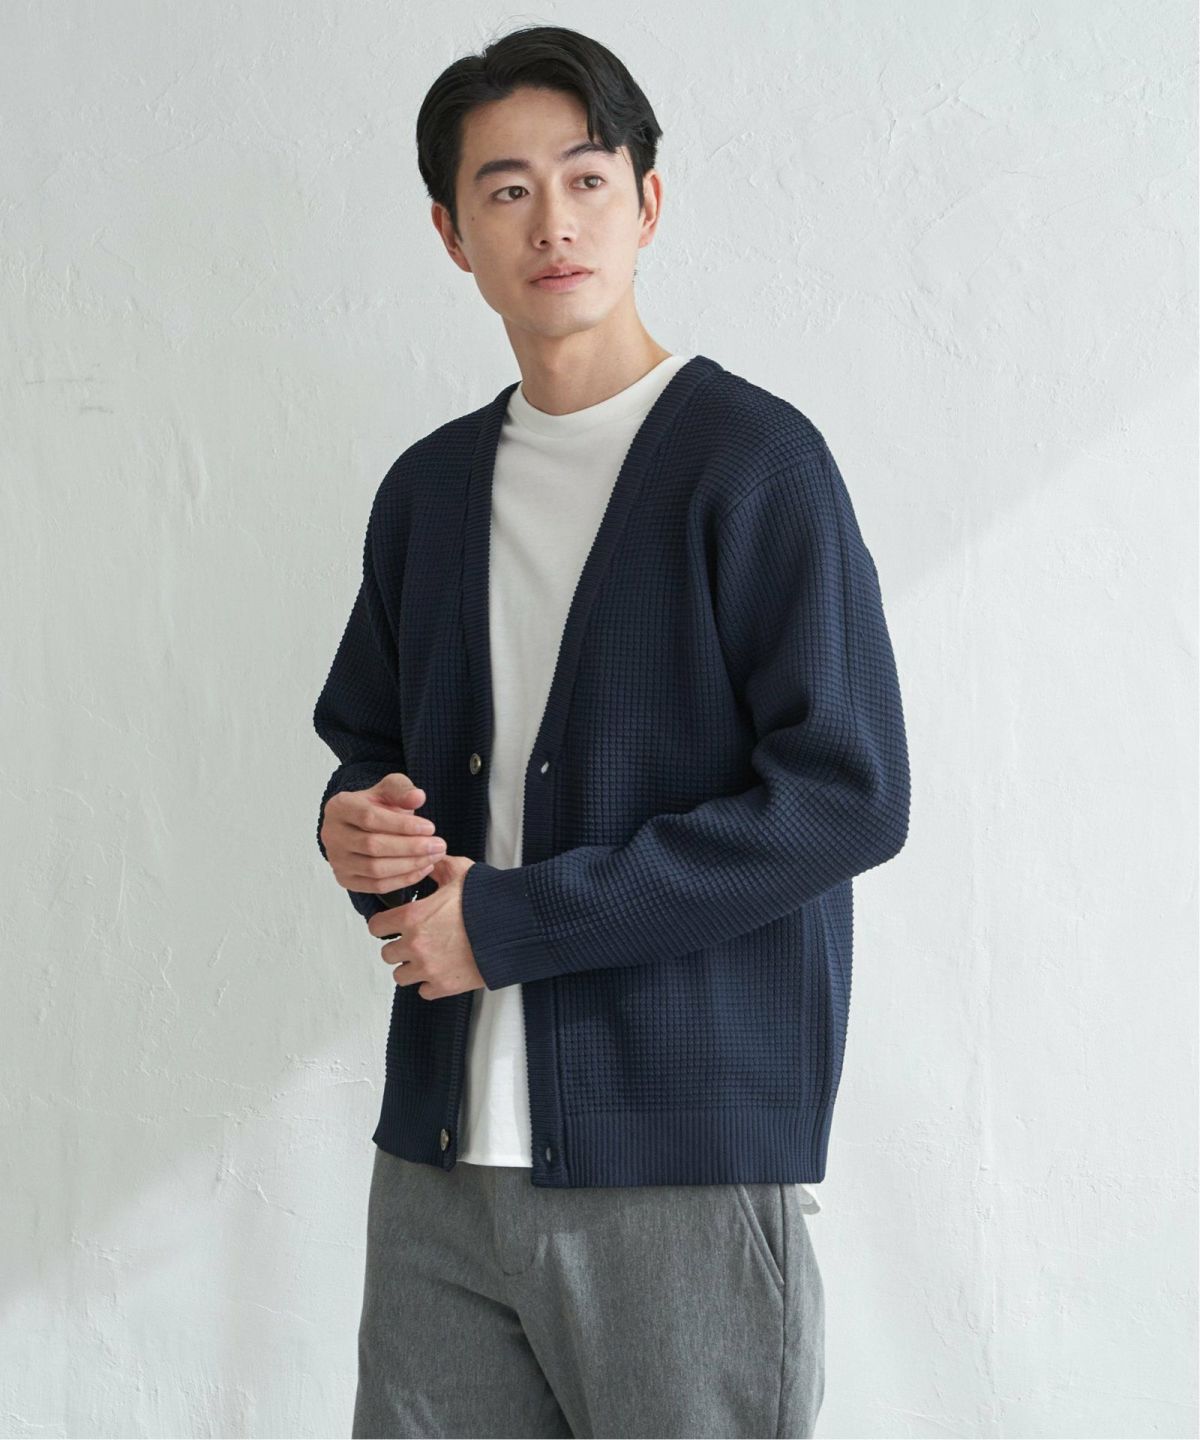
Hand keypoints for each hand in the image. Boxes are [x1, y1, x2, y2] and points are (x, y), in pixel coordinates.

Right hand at [322, 772, 445, 894]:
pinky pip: (376, 886)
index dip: (402, 825)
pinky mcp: (345, 879)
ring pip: (375, 869)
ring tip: (435, 856)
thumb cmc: (378, 804)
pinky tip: (424, 868)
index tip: (430, 827)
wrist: (363, 825)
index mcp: (339, 807)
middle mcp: (331, 835)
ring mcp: (336, 860)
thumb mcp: (390, 788)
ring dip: (410, 865)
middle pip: (373, 846)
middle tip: (439, 845)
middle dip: (411, 847)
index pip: (370, 818)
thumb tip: (418, 797)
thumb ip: (403, 790)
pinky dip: (403, 880)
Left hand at [367, 853, 483, 1000]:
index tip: (392, 924)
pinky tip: (442, 970)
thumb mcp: (461, 872)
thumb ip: (438, 866)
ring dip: (411, 967)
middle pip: (387, 953)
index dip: (384, 924)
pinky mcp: (444, 987)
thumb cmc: (488, 901)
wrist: (515, 928)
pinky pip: (424, 991)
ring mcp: (428, 969)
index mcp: (413, 917)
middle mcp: (415, 945)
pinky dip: (430, 983)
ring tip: (428, 957)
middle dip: (399, 946)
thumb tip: (429, 860)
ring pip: (401, 975)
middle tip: (415, 940)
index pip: (376, 927)